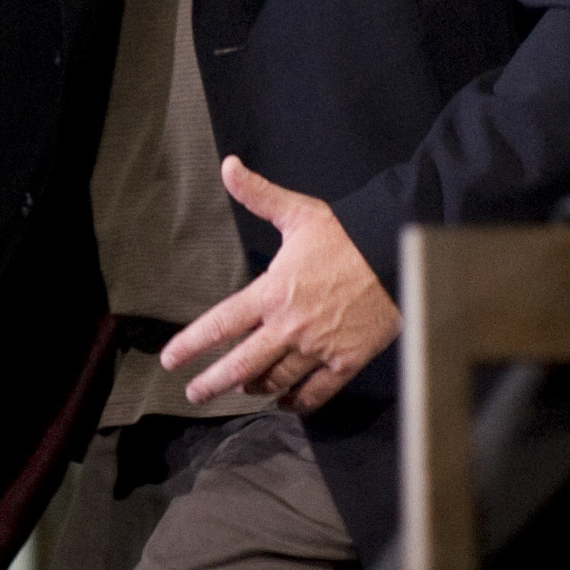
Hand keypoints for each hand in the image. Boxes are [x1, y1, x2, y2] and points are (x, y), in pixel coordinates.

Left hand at [159, 160, 399, 410]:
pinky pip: (316, 392)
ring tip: (244, 389)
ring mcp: (317, 347)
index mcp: (271, 292)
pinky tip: (287, 403)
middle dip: (212, 383)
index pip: (221, 324)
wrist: (398, 254)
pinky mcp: (346, 361)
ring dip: (255, 388)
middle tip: (195, 393)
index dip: (191, 344)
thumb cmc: (347, 235)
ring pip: (276, 380)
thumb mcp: (299, 212)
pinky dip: (298, 402)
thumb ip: (259, 195)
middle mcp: (288, 325)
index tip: (171, 360)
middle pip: (241, 364)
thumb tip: (228, 166)